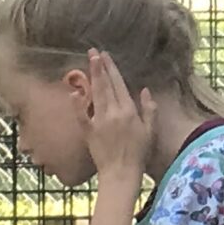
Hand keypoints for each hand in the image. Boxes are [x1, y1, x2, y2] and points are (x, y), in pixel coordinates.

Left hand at [82, 49, 157, 180]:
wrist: (121, 173)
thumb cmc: (138, 153)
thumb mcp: (150, 130)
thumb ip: (149, 108)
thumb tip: (144, 90)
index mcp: (129, 110)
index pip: (119, 83)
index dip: (112, 68)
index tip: (106, 55)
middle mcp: (114, 113)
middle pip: (106, 85)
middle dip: (99, 67)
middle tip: (93, 51)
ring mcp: (100, 122)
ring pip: (95, 94)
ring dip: (91, 77)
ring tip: (88, 62)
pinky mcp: (89, 132)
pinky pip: (81, 116)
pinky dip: (77, 105)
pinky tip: (73, 92)